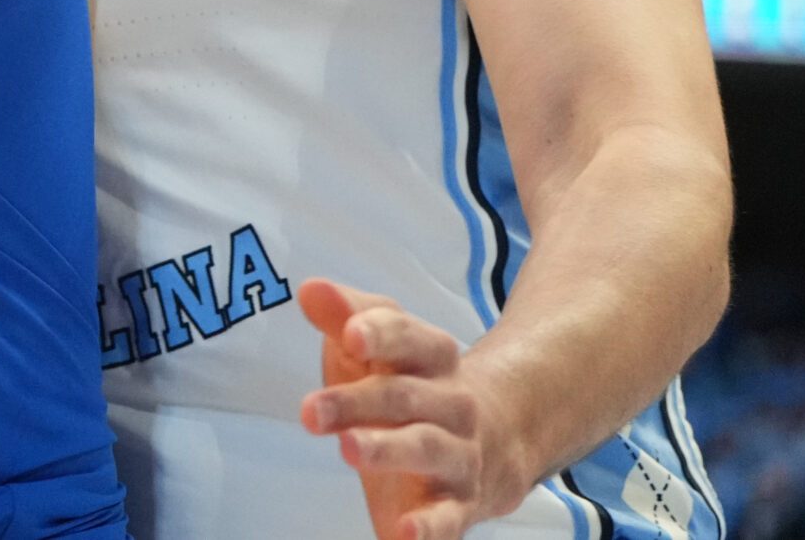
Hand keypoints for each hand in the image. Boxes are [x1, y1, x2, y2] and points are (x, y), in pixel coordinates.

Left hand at [299, 278, 527, 539]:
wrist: (493, 441)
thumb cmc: (409, 383)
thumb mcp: (379, 343)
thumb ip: (347, 315)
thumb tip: (310, 289)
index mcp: (432, 357)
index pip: (410, 338)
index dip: (382, 333)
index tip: (351, 334)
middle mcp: (451, 403)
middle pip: (404, 396)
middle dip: (357, 401)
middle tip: (311, 411)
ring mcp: (459, 454)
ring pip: (426, 449)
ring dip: (388, 450)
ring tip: (350, 449)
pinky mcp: (459, 505)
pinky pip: (448, 519)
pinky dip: (429, 529)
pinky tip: (404, 535)